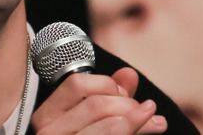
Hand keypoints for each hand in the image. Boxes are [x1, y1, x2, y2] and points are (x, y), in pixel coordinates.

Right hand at [30, 67, 166, 134]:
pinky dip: (135, 130)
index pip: (77, 84)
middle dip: (129, 104)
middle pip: (97, 103)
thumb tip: (129, 74)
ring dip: (138, 118)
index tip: (125, 93)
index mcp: (46, 115)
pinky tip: (151, 128)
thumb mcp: (92, 123)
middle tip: (145, 112)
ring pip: (108, 121)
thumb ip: (109, 98)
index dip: (108, 84)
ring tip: (155, 121)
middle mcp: (48, 131)